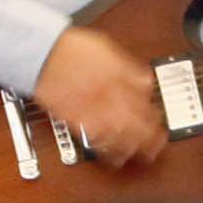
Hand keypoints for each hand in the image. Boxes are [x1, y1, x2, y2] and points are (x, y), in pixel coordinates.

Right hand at [33, 24, 168, 166]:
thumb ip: (130, 69)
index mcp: (121, 82)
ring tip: (135, 154)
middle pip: (135, 125)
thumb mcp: (110, 50)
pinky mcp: (73, 118)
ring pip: (116, 136)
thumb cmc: (73, 49)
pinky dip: (104, 146)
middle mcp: (109, 99)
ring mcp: (91, 110)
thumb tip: (146, 83)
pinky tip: (109, 151)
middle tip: (155, 147)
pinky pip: (93, 137)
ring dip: (129, 147)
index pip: (145, 105)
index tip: (160, 125)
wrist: (42, 52)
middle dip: (148, 139)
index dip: (156, 118)